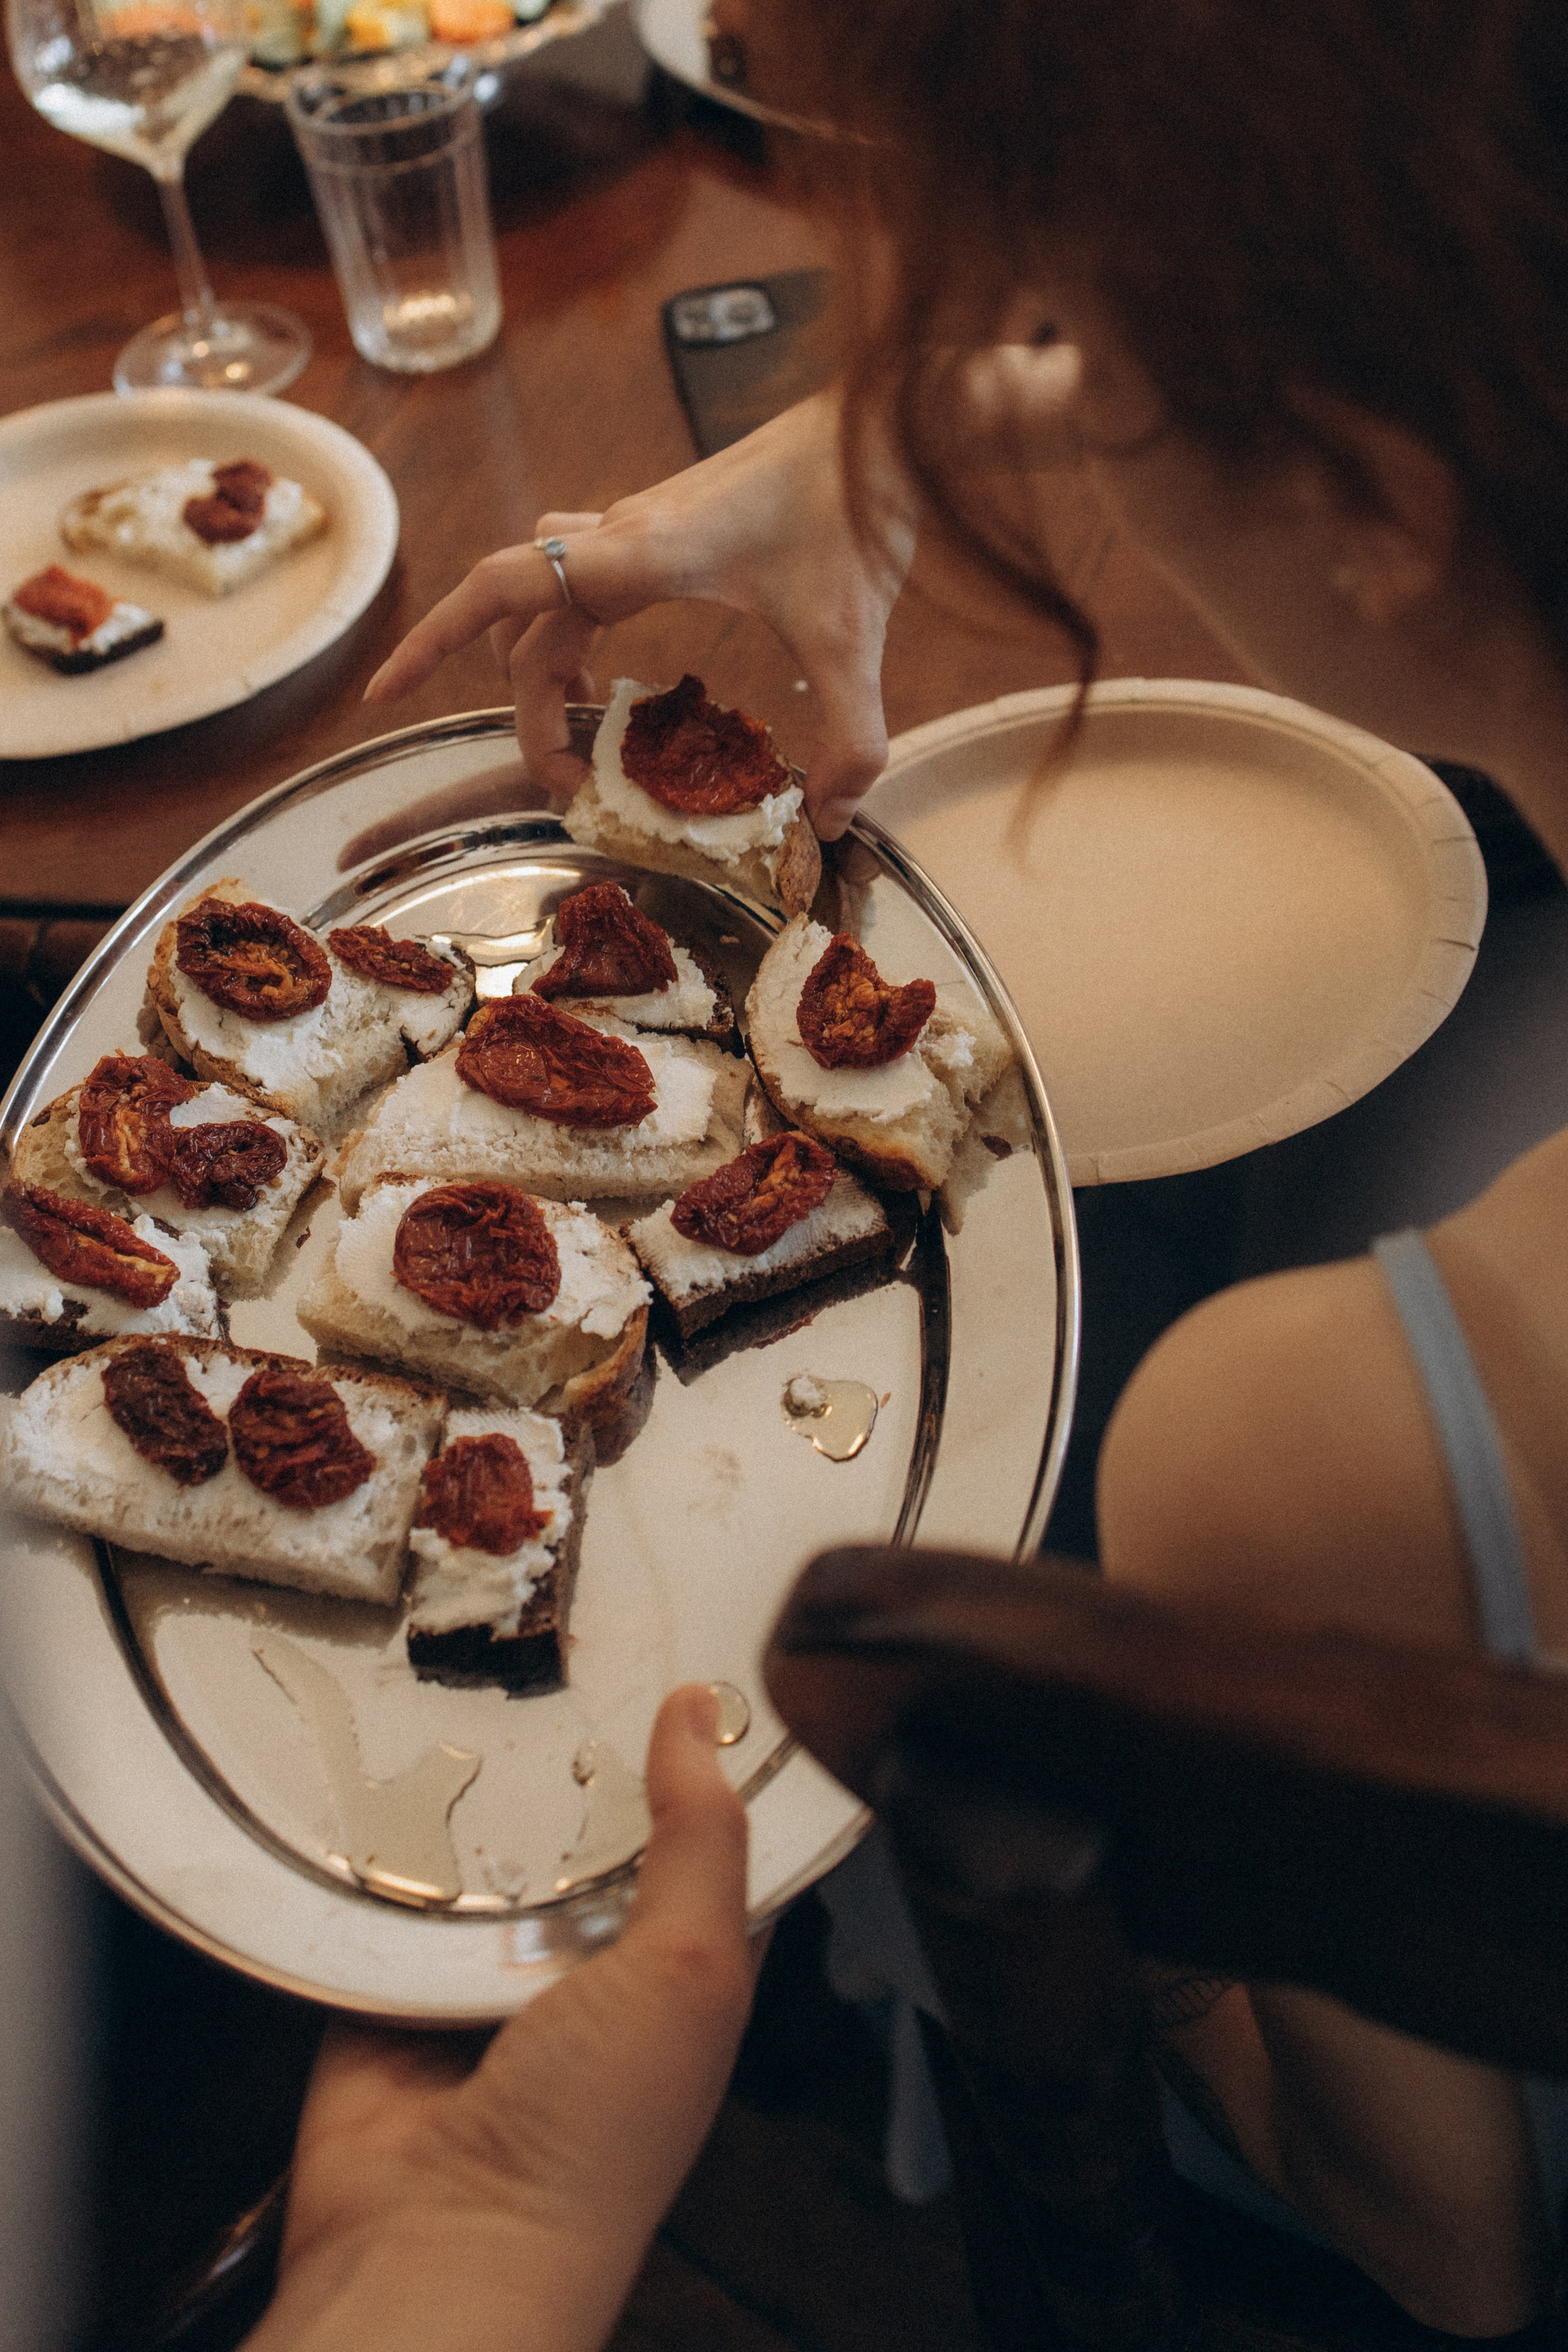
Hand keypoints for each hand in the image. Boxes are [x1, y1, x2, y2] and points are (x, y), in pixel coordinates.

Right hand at [243, 1686, 753, 2351]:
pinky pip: (391, 1890)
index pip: (709, 1839)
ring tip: (474, 1686)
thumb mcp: (691, 1971)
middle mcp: (590, 1968)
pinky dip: (387, 1848)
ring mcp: (488, 1976)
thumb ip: (700, 1838)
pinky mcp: (394, 1982)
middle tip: (562, 1650)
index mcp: (682, 1970)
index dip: (709, 1757)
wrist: (436, 2249)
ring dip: (478, 1797)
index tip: (691, 1655)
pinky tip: (390, 1773)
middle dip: (575, 1759)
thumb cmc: (593, 2145)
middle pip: (588, 1829)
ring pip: (489, 1847)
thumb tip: (704, 1714)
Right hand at [363, 391, 918, 839]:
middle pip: (525, 622)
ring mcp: (642, 524)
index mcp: (637, 555)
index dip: (432, 642)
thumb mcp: (855, 638)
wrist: (886, 418)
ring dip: (541, 658)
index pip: (500, 594)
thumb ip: (850, 738)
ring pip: (547, 591)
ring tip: (573, 727)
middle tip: (563, 783)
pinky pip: (586, 576)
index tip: (384, 693)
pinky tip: (610, 668)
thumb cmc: (858, 505)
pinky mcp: (671, 523)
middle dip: (525, 707)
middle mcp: (621, 533)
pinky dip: (576, 626)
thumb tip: (834, 820)